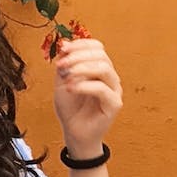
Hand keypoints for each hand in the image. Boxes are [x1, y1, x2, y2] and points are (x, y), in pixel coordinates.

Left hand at [52, 37, 121, 153]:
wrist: (74, 133)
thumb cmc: (71, 109)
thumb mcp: (62, 81)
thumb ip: (65, 64)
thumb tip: (65, 44)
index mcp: (99, 69)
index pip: (97, 47)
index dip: (80, 45)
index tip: (63, 49)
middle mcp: (110, 77)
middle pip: (101, 55)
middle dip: (78, 57)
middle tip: (61, 65)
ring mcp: (114, 90)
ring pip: (104, 68)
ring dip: (81, 69)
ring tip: (67, 78)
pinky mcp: (114, 104)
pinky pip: (102, 88)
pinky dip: (84, 85)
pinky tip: (71, 89)